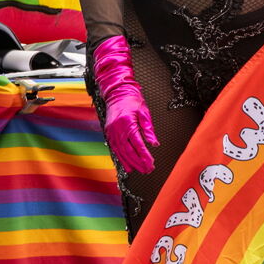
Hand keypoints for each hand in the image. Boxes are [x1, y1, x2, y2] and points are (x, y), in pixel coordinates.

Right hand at [93, 37, 158, 174]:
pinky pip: (115, 149)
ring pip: (121, 152)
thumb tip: (154, 144)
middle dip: (139, 162)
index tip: (151, 163)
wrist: (117, 92)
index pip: (137, 143)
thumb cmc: (133, 100)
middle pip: (128, 151)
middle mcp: (117, 129)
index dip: (144, 155)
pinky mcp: (108, 133)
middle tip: (148, 170)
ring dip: (130, 163)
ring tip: (139, 170)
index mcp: (127, 123)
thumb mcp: (144, 112)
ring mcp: (111, 132)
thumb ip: (148, 129)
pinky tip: (127, 165)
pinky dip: (121, 158)